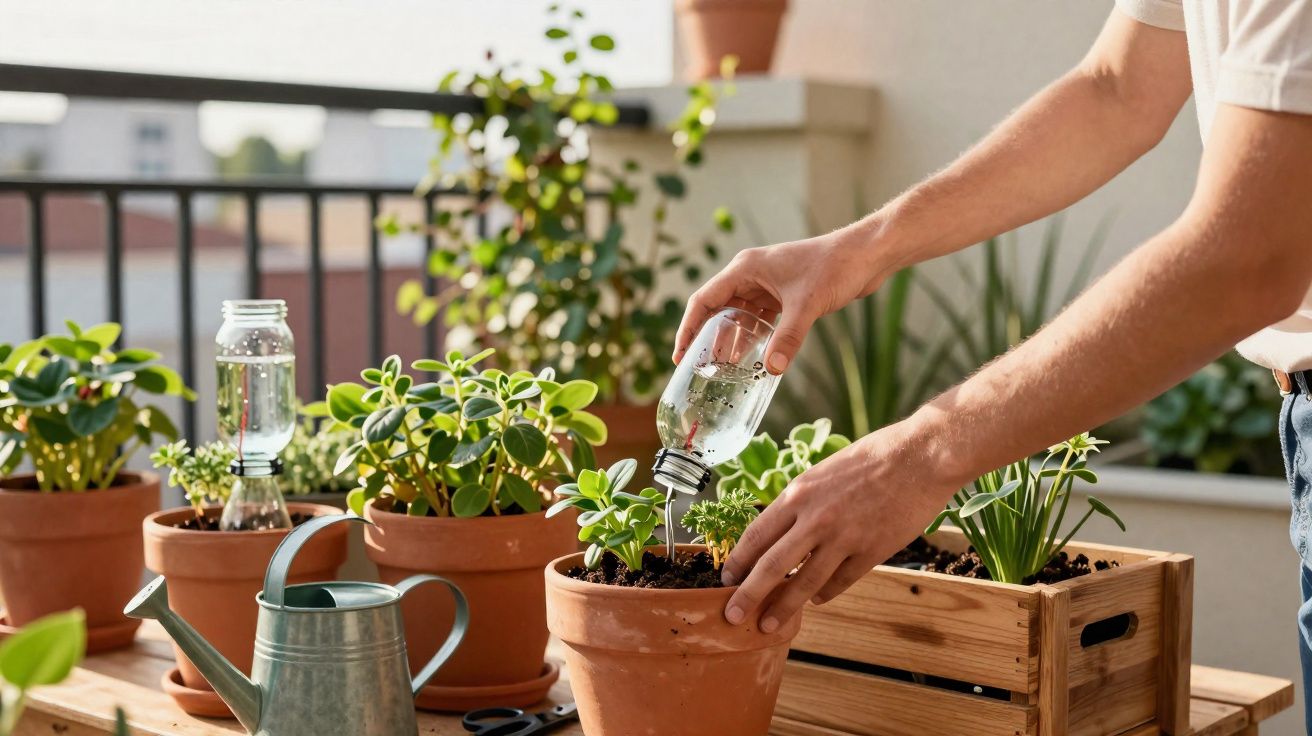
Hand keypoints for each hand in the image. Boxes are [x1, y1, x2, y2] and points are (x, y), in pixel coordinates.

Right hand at [673, 228, 886, 374]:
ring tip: (722, 370)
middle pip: (718, 310)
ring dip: (731, 340)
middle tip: (699, 369)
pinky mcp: (784, 295)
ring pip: (739, 316)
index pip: (704, 301)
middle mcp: (751, 275)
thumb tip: (773, 368)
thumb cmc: (834, 267)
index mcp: (745, 269)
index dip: (689, 329)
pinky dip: (754, 338)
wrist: (865, 255)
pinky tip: (753, 359)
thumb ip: (788, 337)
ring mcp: (767, 285)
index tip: (680, 356)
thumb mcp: (807, 305)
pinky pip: (760, 320)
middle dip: (708, 339)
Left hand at [719, 420, 958, 632]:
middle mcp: (816, 518)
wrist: (920, 457)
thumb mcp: (823, 473)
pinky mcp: (871, 552)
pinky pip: (840, 582)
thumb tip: (779, 533)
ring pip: (805, 582)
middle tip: (732, 614)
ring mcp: (844, 537)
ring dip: (784, 607)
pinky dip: (824, 595)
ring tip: (768, 625)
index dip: (738, 560)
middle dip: (748, 594)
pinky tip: (815, 601)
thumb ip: (801, 502)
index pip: (757, 534)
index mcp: (799, 493)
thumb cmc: (871, 458)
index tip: (726, 579)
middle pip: (772, 565)